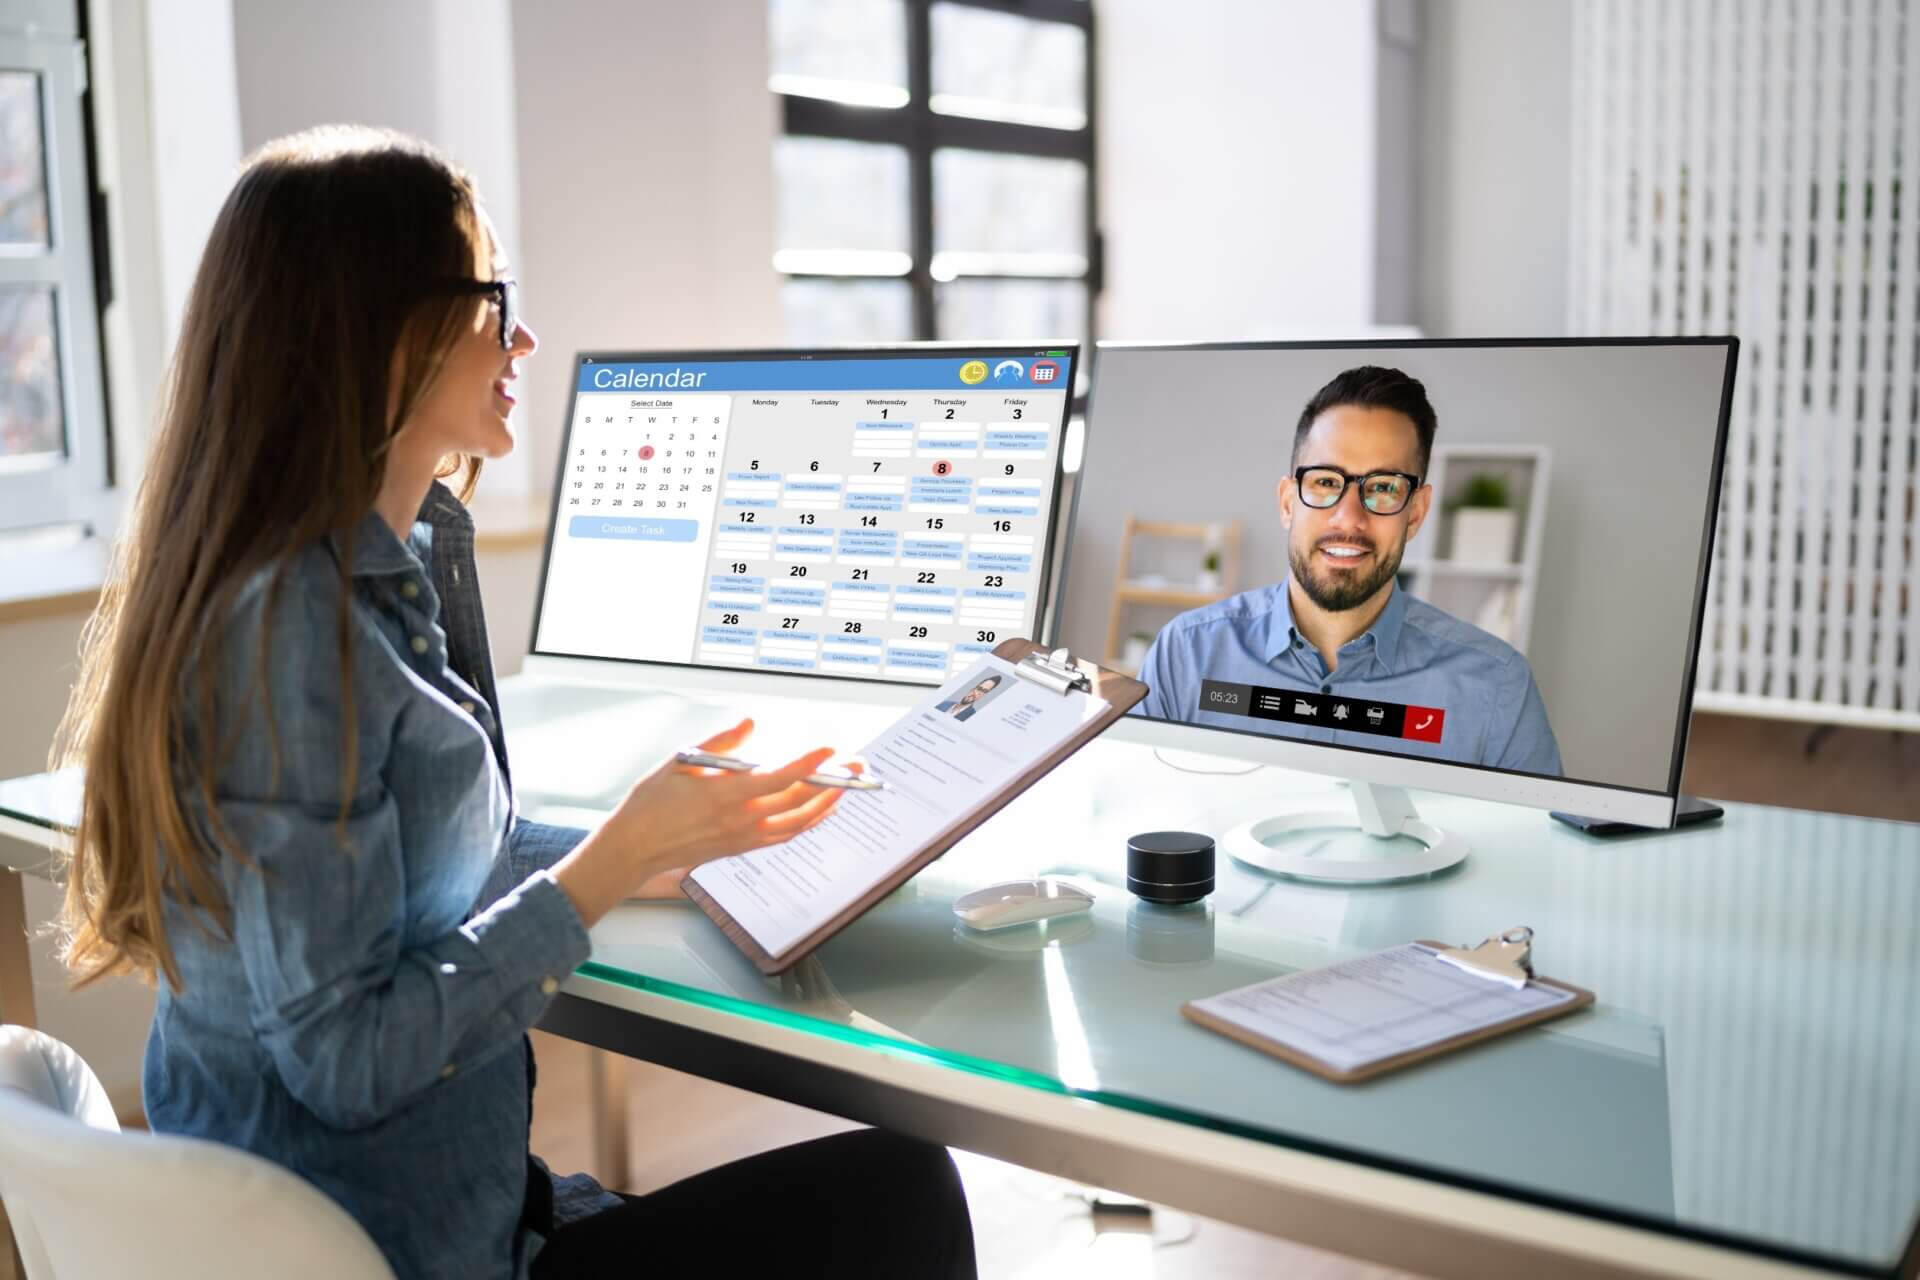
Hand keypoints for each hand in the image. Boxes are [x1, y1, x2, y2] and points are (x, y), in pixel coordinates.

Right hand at [552, 719, 853, 925]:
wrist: (634, 848)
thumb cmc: (652, 803)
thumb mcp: (680, 761)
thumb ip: (720, 742)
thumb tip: (749, 723)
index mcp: (725, 794)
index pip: (780, 777)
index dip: (810, 764)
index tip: (831, 750)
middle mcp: (740, 819)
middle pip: (799, 800)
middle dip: (833, 781)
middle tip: (856, 764)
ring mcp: (744, 837)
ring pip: (799, 822)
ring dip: (828, 804)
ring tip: (847, 786)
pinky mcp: (742, 848)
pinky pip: (786, 836)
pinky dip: (808, 823)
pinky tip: (819, 811)